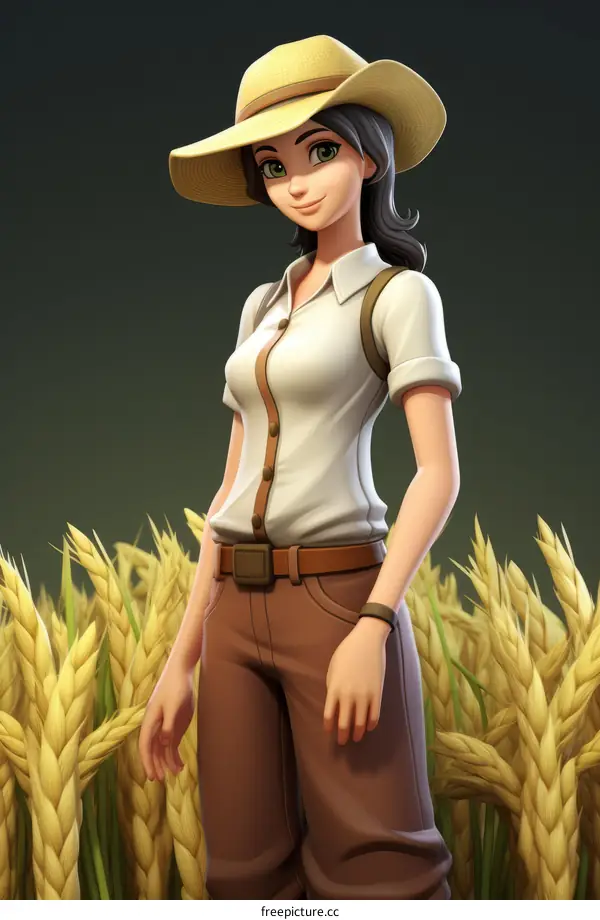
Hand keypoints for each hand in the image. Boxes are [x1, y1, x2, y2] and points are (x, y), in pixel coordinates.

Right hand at [138, 661, 195, 780]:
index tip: (151, 775)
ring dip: (167, 761)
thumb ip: (168, 725)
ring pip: (162, 748)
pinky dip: (174, 755)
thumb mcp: (174, 706)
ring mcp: (165, 725)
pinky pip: (172, 743)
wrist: (181, 672)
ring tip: (175, 774)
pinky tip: (180, 764)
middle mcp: (155, 725)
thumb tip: (163, 743)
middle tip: (160, 780)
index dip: (147, 761)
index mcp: (150, 720)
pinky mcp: (174, 724)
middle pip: (152, 749)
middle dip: (155, 764)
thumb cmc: (176, 687)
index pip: (145, 745)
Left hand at [323, 617, 389, 744]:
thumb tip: (336, 703)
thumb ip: (333, 687)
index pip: (329, 715)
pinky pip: (374, 715)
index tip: (329, 732)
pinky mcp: (377, 694)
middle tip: (342, 742)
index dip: (329, 726)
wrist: (367, 640)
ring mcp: (364, 696)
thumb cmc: (346, 652)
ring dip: (357, 733)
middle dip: (342, 735)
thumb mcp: (333, 669)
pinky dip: (370, 724)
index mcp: (335, 688)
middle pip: (344, 723)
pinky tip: (368, 727)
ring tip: (355, 738)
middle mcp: (349, 695)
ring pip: (360, 723)